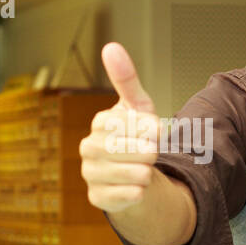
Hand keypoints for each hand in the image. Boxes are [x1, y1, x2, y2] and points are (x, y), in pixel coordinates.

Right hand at [79, 43, 159, 213]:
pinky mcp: (96, 198)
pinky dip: (137, 192)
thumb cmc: (137, 136)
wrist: (136, 174)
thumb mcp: (138, 106)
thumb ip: (126, 79)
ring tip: (145, 169)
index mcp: (100, 122)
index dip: (151, 131)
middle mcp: (89, 147)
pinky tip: (138, 187)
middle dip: (149, 153)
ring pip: (130, 174)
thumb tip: (110, 46)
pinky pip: (124, 196)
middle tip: (151, 153)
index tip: (157, 133)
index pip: (133, 125)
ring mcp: (90, 173)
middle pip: (133, 150)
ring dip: (145, 172)